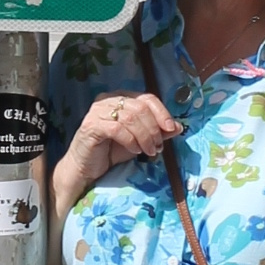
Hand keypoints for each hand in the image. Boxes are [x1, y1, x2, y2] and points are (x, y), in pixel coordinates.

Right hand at [60, 90, 181, 195]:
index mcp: (121, 97)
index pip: (147, 98)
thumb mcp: (140, 140)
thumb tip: (179, 127)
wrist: (86, 167)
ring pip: (130, 118)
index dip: (162, 112)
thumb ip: (158, 132)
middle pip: (140, 107)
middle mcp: (108, 99)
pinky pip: (118, 129)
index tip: (171, 129)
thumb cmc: (112, 151)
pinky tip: (135, 150)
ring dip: (145, 136)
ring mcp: (97, 110)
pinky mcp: (91, 124)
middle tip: (158, 146)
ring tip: (149, 151)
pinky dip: (131, 141)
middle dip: (154, 129)